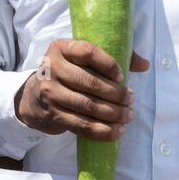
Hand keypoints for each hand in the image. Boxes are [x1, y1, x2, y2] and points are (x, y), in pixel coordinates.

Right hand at [14, 39, 149, 140]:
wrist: (33, 97)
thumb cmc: (67, 73)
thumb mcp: (81, 59)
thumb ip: (112, 57)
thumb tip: (145, 65)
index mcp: (61, 48)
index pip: (88, 52)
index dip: (108, 64)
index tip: (122, 76)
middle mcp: (52, 68)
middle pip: (90, 82)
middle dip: (116, 94)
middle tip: (131, 99)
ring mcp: (51, 93)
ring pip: (88, 106)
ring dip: (113, 114)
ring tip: (128, 116)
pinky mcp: (54, 115)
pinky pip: (82, 125)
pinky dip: (103, 131)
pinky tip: (117, 131)